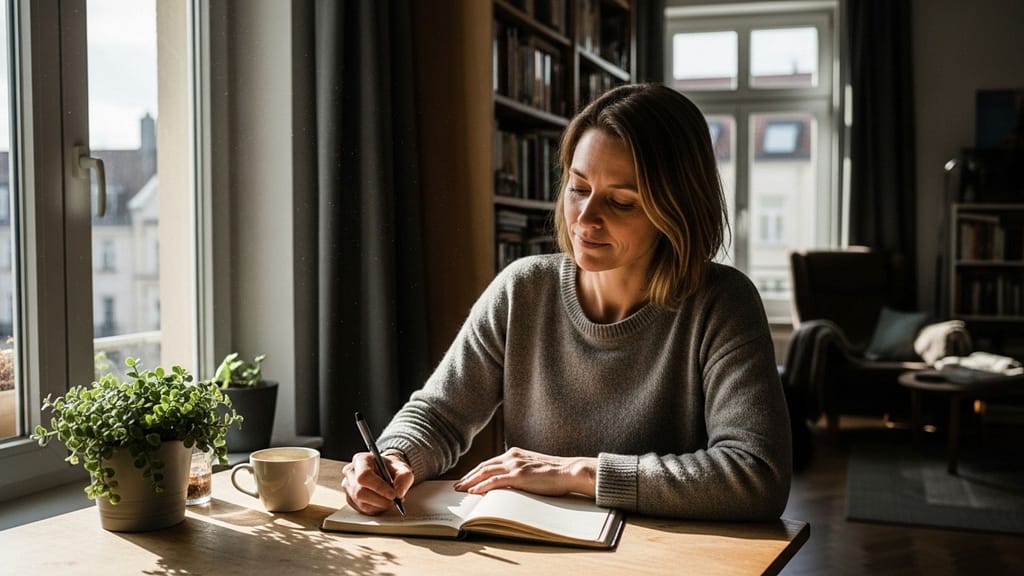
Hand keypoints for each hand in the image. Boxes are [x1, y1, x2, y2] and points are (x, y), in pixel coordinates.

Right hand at [341, 450, 413, 514]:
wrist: (386, 472)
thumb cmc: (391, 469)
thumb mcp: (403, 468)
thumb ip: (404, 478)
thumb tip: (399, 493)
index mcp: (361, 460)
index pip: (364, 476)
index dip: (379, 487)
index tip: (393, 494)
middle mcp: (350, 472)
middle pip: (360, 492)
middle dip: (380, 500)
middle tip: (394, 500)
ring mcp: (348, 486)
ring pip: (361, 503)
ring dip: (379, 505)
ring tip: (389, 500)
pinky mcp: (350, 499)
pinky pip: (362, 510)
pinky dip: (375, 509)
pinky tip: (382, 502)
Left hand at [454, 447, 595, 497]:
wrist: (569, 471)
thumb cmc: (554, 473)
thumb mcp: (532, 468)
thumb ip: (518, 472)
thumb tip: (507, 483)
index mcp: (515, 454)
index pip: (489, 462)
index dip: (476, 471)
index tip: (466, 479)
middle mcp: (512, 456)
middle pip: (483, 466)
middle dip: (469, 476)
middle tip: (457, 486)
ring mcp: (514, 465)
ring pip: (485, 472)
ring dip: (470, 481)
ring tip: (461, 489)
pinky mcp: (518, 475)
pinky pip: (495, 481)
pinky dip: (482, 486)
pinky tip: (474, 492)